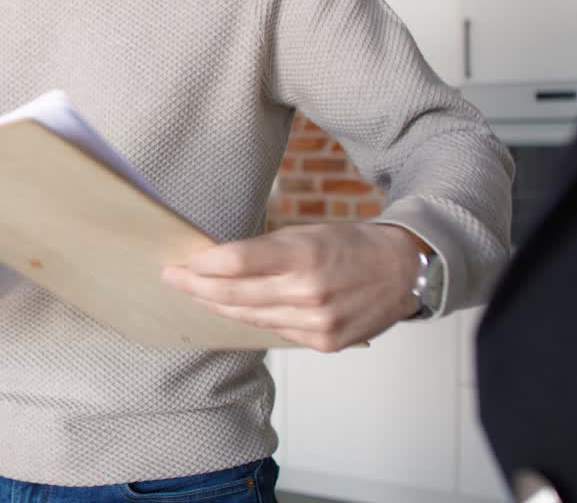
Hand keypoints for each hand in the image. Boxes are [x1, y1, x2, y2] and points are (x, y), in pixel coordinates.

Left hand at [161, 223, 423, 351]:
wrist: (404, 271)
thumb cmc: (352, 245)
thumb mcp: (308, 233)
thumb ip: (265, 250)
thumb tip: (216, 262)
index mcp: (304, 254)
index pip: (237, 262)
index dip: (202, 265)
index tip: (180, 262)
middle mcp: (309, 292)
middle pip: (234, 294)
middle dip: (196, 287)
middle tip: (172, 279)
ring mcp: (317, 322)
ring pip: (249, 317)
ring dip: (217, 306)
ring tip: (195, 295)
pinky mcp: (324, 343)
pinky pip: (274, 331)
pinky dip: (251, 321)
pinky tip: (232, 312)